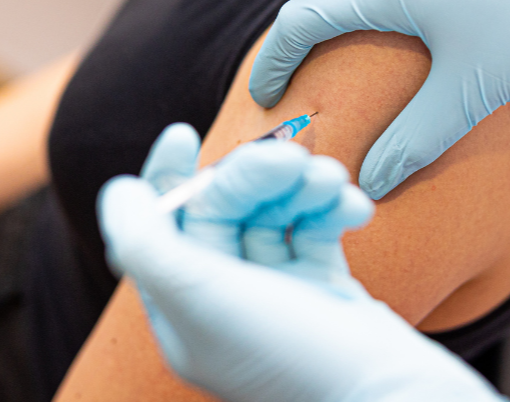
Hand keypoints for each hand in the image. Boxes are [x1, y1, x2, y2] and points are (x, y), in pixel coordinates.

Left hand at [98, 123, 504, 401]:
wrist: (390, 394)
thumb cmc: (290, 354)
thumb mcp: (199, 298)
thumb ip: (144, 242)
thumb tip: (119, 192)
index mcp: (185, 309)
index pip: (160, 229)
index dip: (165, 177)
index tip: (181, 133)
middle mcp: (227, 300)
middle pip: (226, 209)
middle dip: (256, 176)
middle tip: (289, 159)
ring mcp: (277, 292)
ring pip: (275, 212)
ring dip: (302, 186)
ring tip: (331, 179)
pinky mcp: (323, 285)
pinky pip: (318, 227)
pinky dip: (334, 209)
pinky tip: (355, 208)